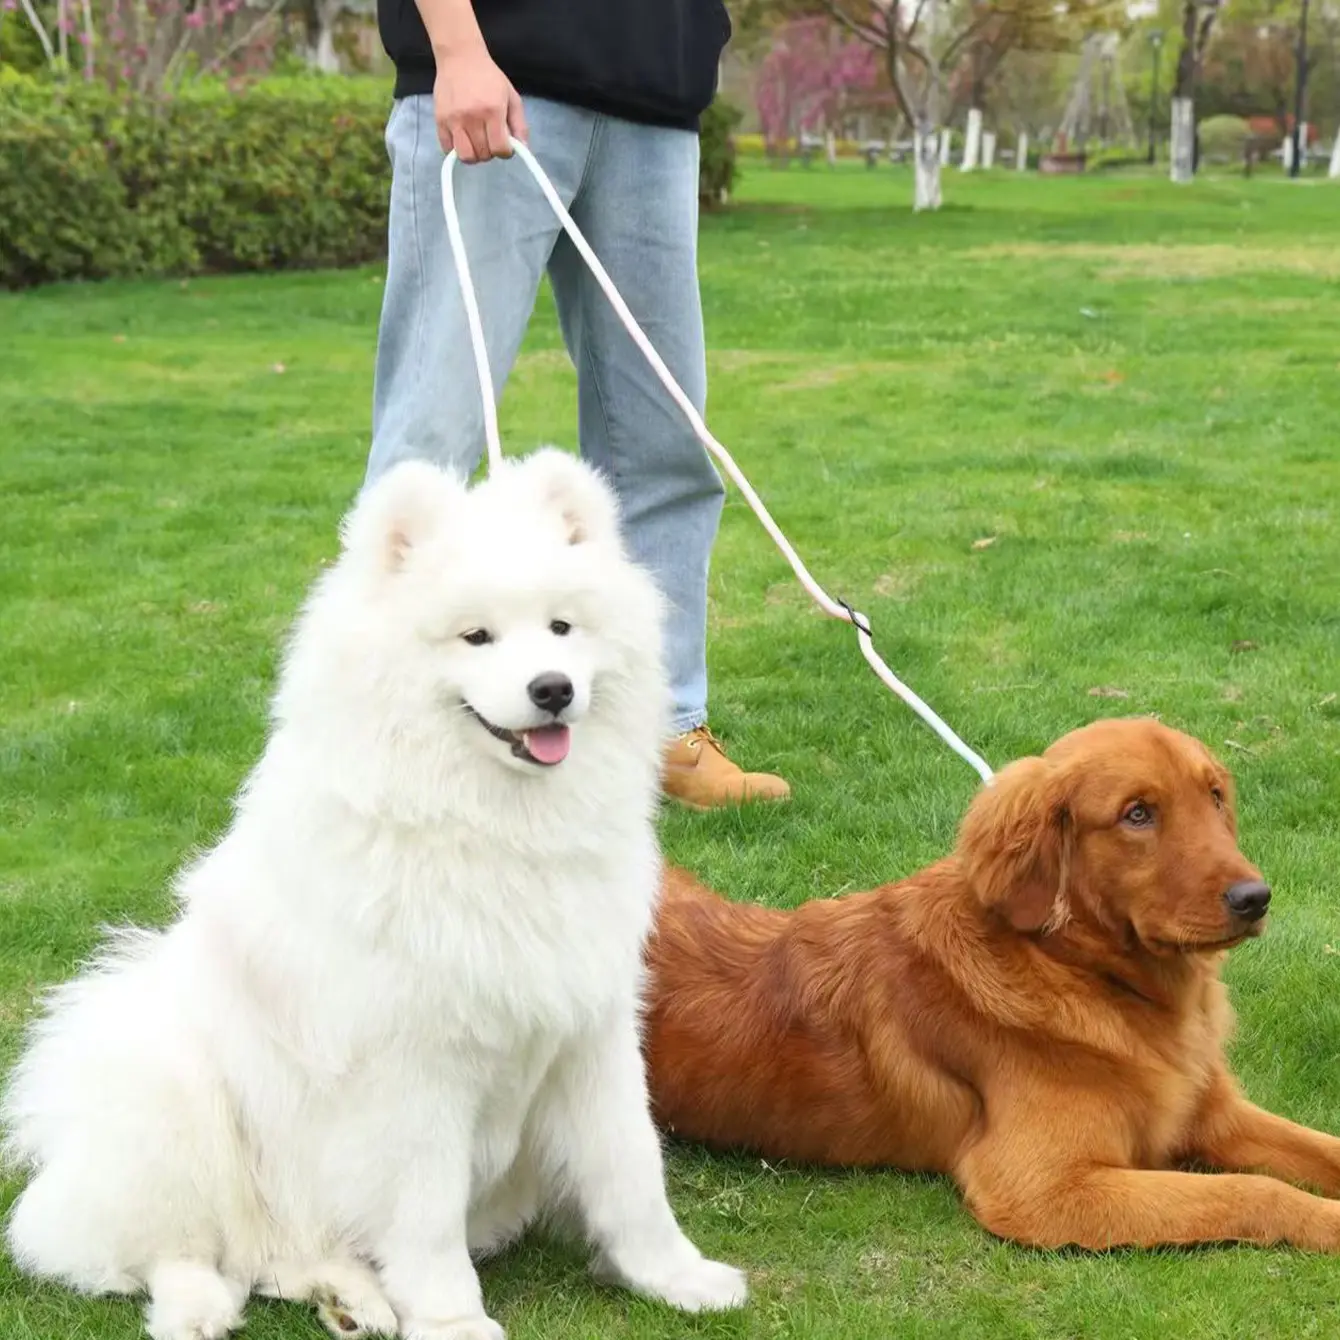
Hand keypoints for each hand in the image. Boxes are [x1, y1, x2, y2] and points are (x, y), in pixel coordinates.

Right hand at [432, 40, 528, 162]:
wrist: (460, 57)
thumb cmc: (489, 77)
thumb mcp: (511, 96)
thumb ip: (519, 124)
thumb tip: (523, 149)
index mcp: (493, 110)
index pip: (500, 149)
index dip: (505, 151)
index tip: (504, 144)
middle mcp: (472, 117)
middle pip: (484, 154)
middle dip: (490, 151)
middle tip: (489, 138)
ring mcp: (454, 120)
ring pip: (466, 156)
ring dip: (474, 154)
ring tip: (476, 141)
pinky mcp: (440, 120)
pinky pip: (448, 149)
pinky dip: (457, 149)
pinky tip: (463, 137)